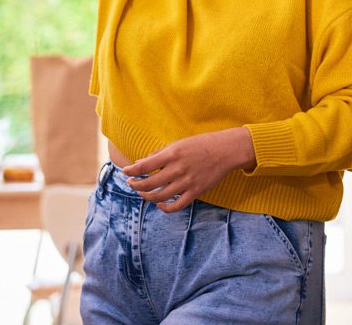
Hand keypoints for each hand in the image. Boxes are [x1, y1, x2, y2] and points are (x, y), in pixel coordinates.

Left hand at [121, 127, 255, 212]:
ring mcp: (187, 182)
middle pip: (148, 184)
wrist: (226, 150)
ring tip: (143, 193)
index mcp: (172, 154)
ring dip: (147, 197)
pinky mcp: (196, 192)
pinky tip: (160, 204)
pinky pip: (177, 206)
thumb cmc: (201, 144)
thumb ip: (159, 154)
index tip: (125, 172)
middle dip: (136, 185)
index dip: (131, 171)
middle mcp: (177, 169)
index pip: (144, 166)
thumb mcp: (178, 144)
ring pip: (159, 197)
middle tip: (131, 184)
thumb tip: (140, 164)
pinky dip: (165, 208)